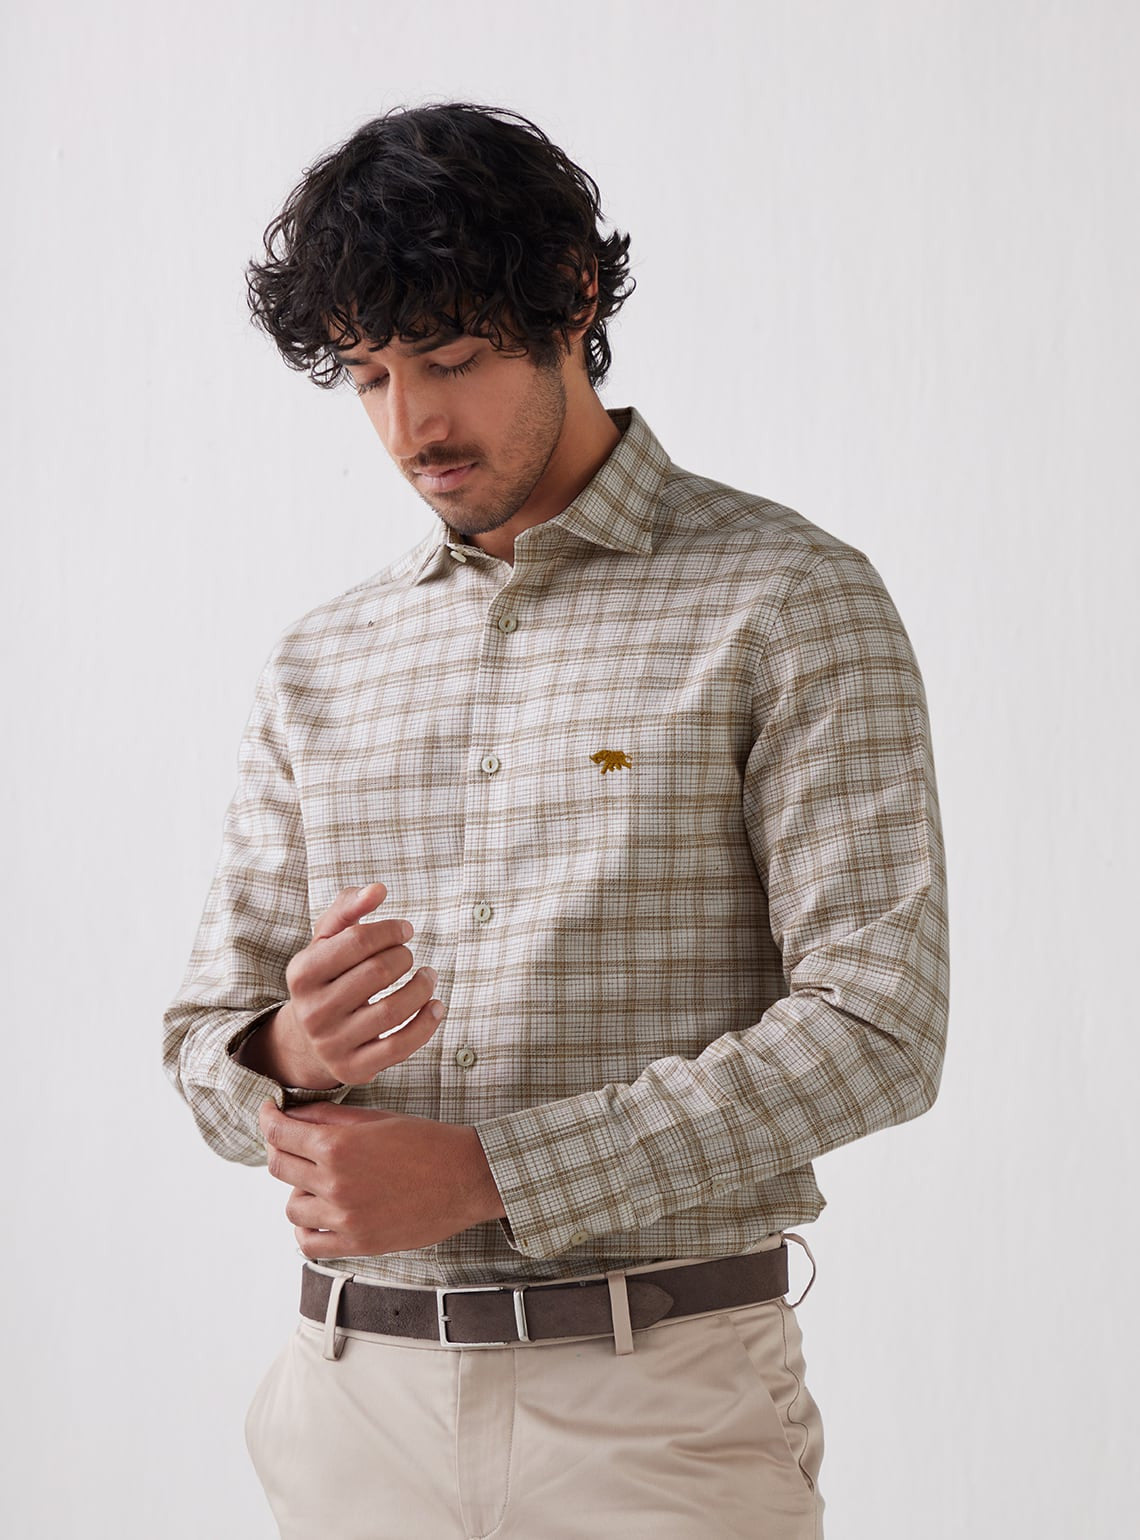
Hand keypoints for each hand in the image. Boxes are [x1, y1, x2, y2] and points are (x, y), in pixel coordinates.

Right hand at [239, 883, 443, 1089]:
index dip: (391, 929)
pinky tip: (436, 1006)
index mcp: (302, 972)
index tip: (406, 930)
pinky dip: (427, 1024)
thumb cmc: (327, 978)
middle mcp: (312, 1010)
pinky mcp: (353, 1069)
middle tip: (410, 955)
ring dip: (422, 987)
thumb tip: (378, 889)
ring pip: (393, 1011)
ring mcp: (331, 1043)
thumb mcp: (326, 941)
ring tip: (429, 976)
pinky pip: (400, 1047)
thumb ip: (348, 908)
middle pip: (378, 972)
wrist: (306, 1041)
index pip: (358, 940)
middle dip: (405, 956)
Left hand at [258, 1100, 506, 1258]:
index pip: (279, 1134)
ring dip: (298, 1190)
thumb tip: (292, 1115)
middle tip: (293, 1143)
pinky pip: (308, 1243)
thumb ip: (329, 1118)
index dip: (267, 1119)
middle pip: (279, 1167)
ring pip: (291, 1206)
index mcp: (338, 1147)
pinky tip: (321, 1213)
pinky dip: (307, 1228)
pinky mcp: (357, 1244)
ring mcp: (344, 1218)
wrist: (466, 1178)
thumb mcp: (376, 1118)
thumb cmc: (426, 1141)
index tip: (268, 1113)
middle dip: (280, 1149)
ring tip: (319, 1180)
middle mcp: (334, 1184)